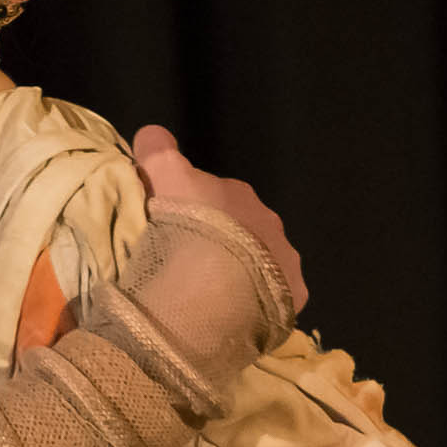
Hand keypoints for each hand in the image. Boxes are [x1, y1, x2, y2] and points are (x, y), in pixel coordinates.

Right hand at [133, 124, 307, 314]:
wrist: (212, 291)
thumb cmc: (185, 230)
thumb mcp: (163, 178)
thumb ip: (158, 152)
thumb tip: (153, 133)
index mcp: (236, 192)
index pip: (210, 195)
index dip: (188, 210)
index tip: (169, 229)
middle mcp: (268, 219)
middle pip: (237, 227)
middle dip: (217, 240)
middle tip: (185, 263)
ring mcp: (284, 258)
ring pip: (258, 261)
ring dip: (238, 271)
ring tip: (208, 294)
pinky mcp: (293, 294)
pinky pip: (273, 294)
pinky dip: (255, 300)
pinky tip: (232, 312)